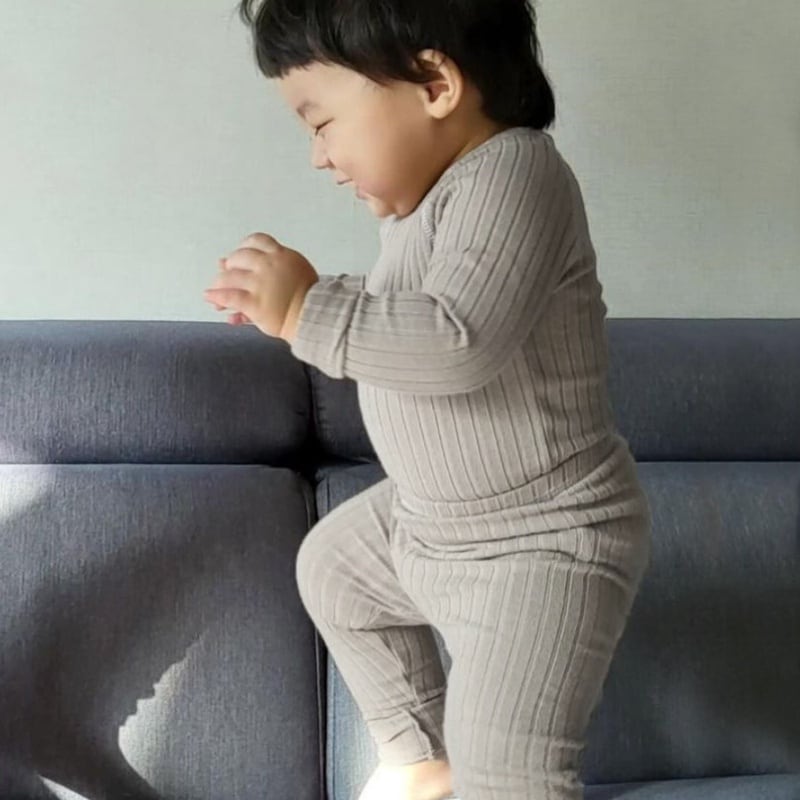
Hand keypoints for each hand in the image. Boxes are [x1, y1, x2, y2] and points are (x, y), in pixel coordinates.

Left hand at [204, 233, 318, 341]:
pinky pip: (230, 297)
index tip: (240, 259)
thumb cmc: (308, 298)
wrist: (315, 317)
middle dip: (229, 267)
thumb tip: (226, 261)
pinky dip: (217, 297)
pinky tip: (211, 298)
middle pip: (238, 257)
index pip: (256, 241)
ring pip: (230, 277)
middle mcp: (270, 265)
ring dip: (219, 284)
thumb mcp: (294, 272)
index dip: (243, 249)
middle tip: (226, 278)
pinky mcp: (255, 303)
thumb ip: (268, 265)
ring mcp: (261, 284)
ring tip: (215, 293)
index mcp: (282, 256)